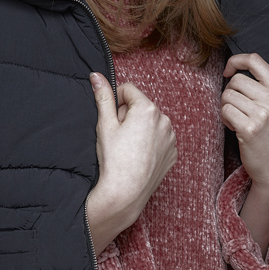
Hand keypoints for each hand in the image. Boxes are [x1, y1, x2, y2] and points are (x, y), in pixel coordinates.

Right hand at [85, 71, 176, 254]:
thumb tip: (96, 76)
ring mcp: (170, 138)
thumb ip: (102, 97)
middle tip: (117, 137)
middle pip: (140, 107)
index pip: (128, 90)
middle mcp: (164, 120)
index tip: (110, 119)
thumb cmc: (114, 159)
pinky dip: (149, 144)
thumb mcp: (104, 125)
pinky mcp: (172, 153)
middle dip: (128, 116)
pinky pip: (159, 140)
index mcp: (148, 109)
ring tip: (127, 149)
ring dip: (139, 129)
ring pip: (150, 124)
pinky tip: (137, 157)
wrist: (125, 193)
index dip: (115, 102)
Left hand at [221, 53, 268, 192]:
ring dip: (226, 107)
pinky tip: (234, 128)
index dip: (235, 61)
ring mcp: (263, 114)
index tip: (228, 71)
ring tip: (237, 120)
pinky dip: (225, 119)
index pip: (255, 60)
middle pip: (236, 80)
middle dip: (229, 93)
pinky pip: (225, 111)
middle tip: (236, 109)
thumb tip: (234, 71)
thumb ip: (262, 87)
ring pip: (227, 95)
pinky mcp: (250, 128)